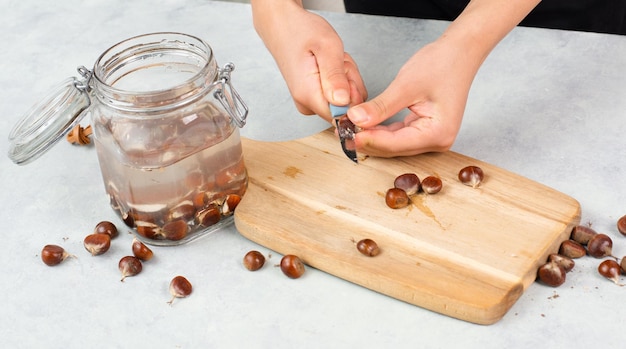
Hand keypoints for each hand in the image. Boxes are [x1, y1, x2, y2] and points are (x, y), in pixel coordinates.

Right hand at [251, 0, 366, 120]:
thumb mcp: (327, 46)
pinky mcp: (311, 98)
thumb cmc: (301, 31)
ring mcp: (308, 102)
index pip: (344, 114)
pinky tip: (329, 66)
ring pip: (344, 100)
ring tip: (331, 61)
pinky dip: (340, 79)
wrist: (282, 26)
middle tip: (337, 61)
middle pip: (346, 107)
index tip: (343, 72)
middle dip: (350, 83)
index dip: (352, 94)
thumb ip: (335, 76)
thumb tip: (343, 102)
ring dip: (345, 78)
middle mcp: (307, 104)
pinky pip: (337, 95)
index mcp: (309, 95)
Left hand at [348, 40, 472, 156]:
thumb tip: (356, 119)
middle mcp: (438, 141)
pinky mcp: (425, 131)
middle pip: (394, 148)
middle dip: (368, 139)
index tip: (347, 133)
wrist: (459, 53)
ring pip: (394, 144)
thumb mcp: (406, 85)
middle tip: (342, 131)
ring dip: (372, 136)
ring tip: (348, 127)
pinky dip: (381, 131)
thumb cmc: (442, 64)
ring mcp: (432, 138)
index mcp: (438, 133)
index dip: (369, 139)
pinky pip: (398, 136)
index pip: (395, 143)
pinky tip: (364, 124)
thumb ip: (380, 106)